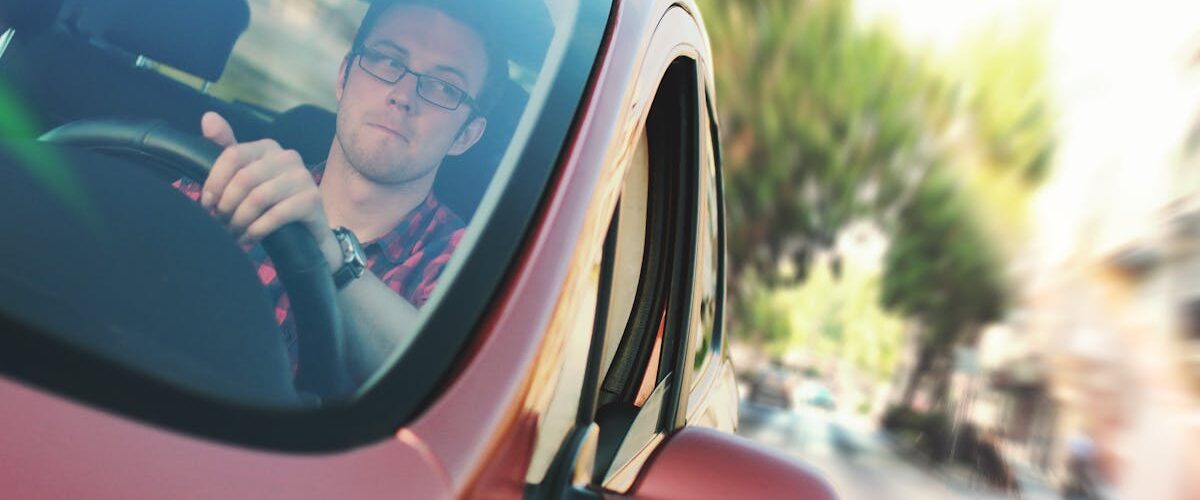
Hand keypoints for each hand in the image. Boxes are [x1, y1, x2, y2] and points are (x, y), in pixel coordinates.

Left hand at [199, 112, 338, 262]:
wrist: (307, 232)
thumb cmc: (271, 203)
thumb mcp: (246, 177)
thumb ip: (226, 149)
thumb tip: (207, 118)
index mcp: (268, 147)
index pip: (232, 155)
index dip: (214, 182)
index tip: (207, 204)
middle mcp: (288, 156)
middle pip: (243, 178)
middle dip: (226, 205)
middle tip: (221, 223)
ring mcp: (303, 177)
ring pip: (258, 198)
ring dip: (239, 220)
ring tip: (233, 232)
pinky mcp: (312, 200)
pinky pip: (275, 215)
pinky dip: (256, 230)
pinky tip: (248, 238)